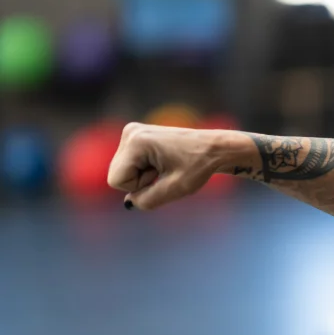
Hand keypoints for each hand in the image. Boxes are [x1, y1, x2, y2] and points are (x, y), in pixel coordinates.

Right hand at [107, 123, 226, 209]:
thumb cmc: (199, 166)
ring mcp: (133, 132)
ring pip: (124, 170)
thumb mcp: (174, 189)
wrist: (215, 148)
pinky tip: (164, 162)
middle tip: (166, 171)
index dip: (139, 187)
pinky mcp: (138, 136)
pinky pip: (131, 164)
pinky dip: (146, 169)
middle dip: (140, 181)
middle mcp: (130, 132)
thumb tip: (129, 202)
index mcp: (136, 141)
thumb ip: (147, 200)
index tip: (161, 176)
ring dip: (144, 175)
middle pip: (117, 174)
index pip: (116, 180)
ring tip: (167, 166)